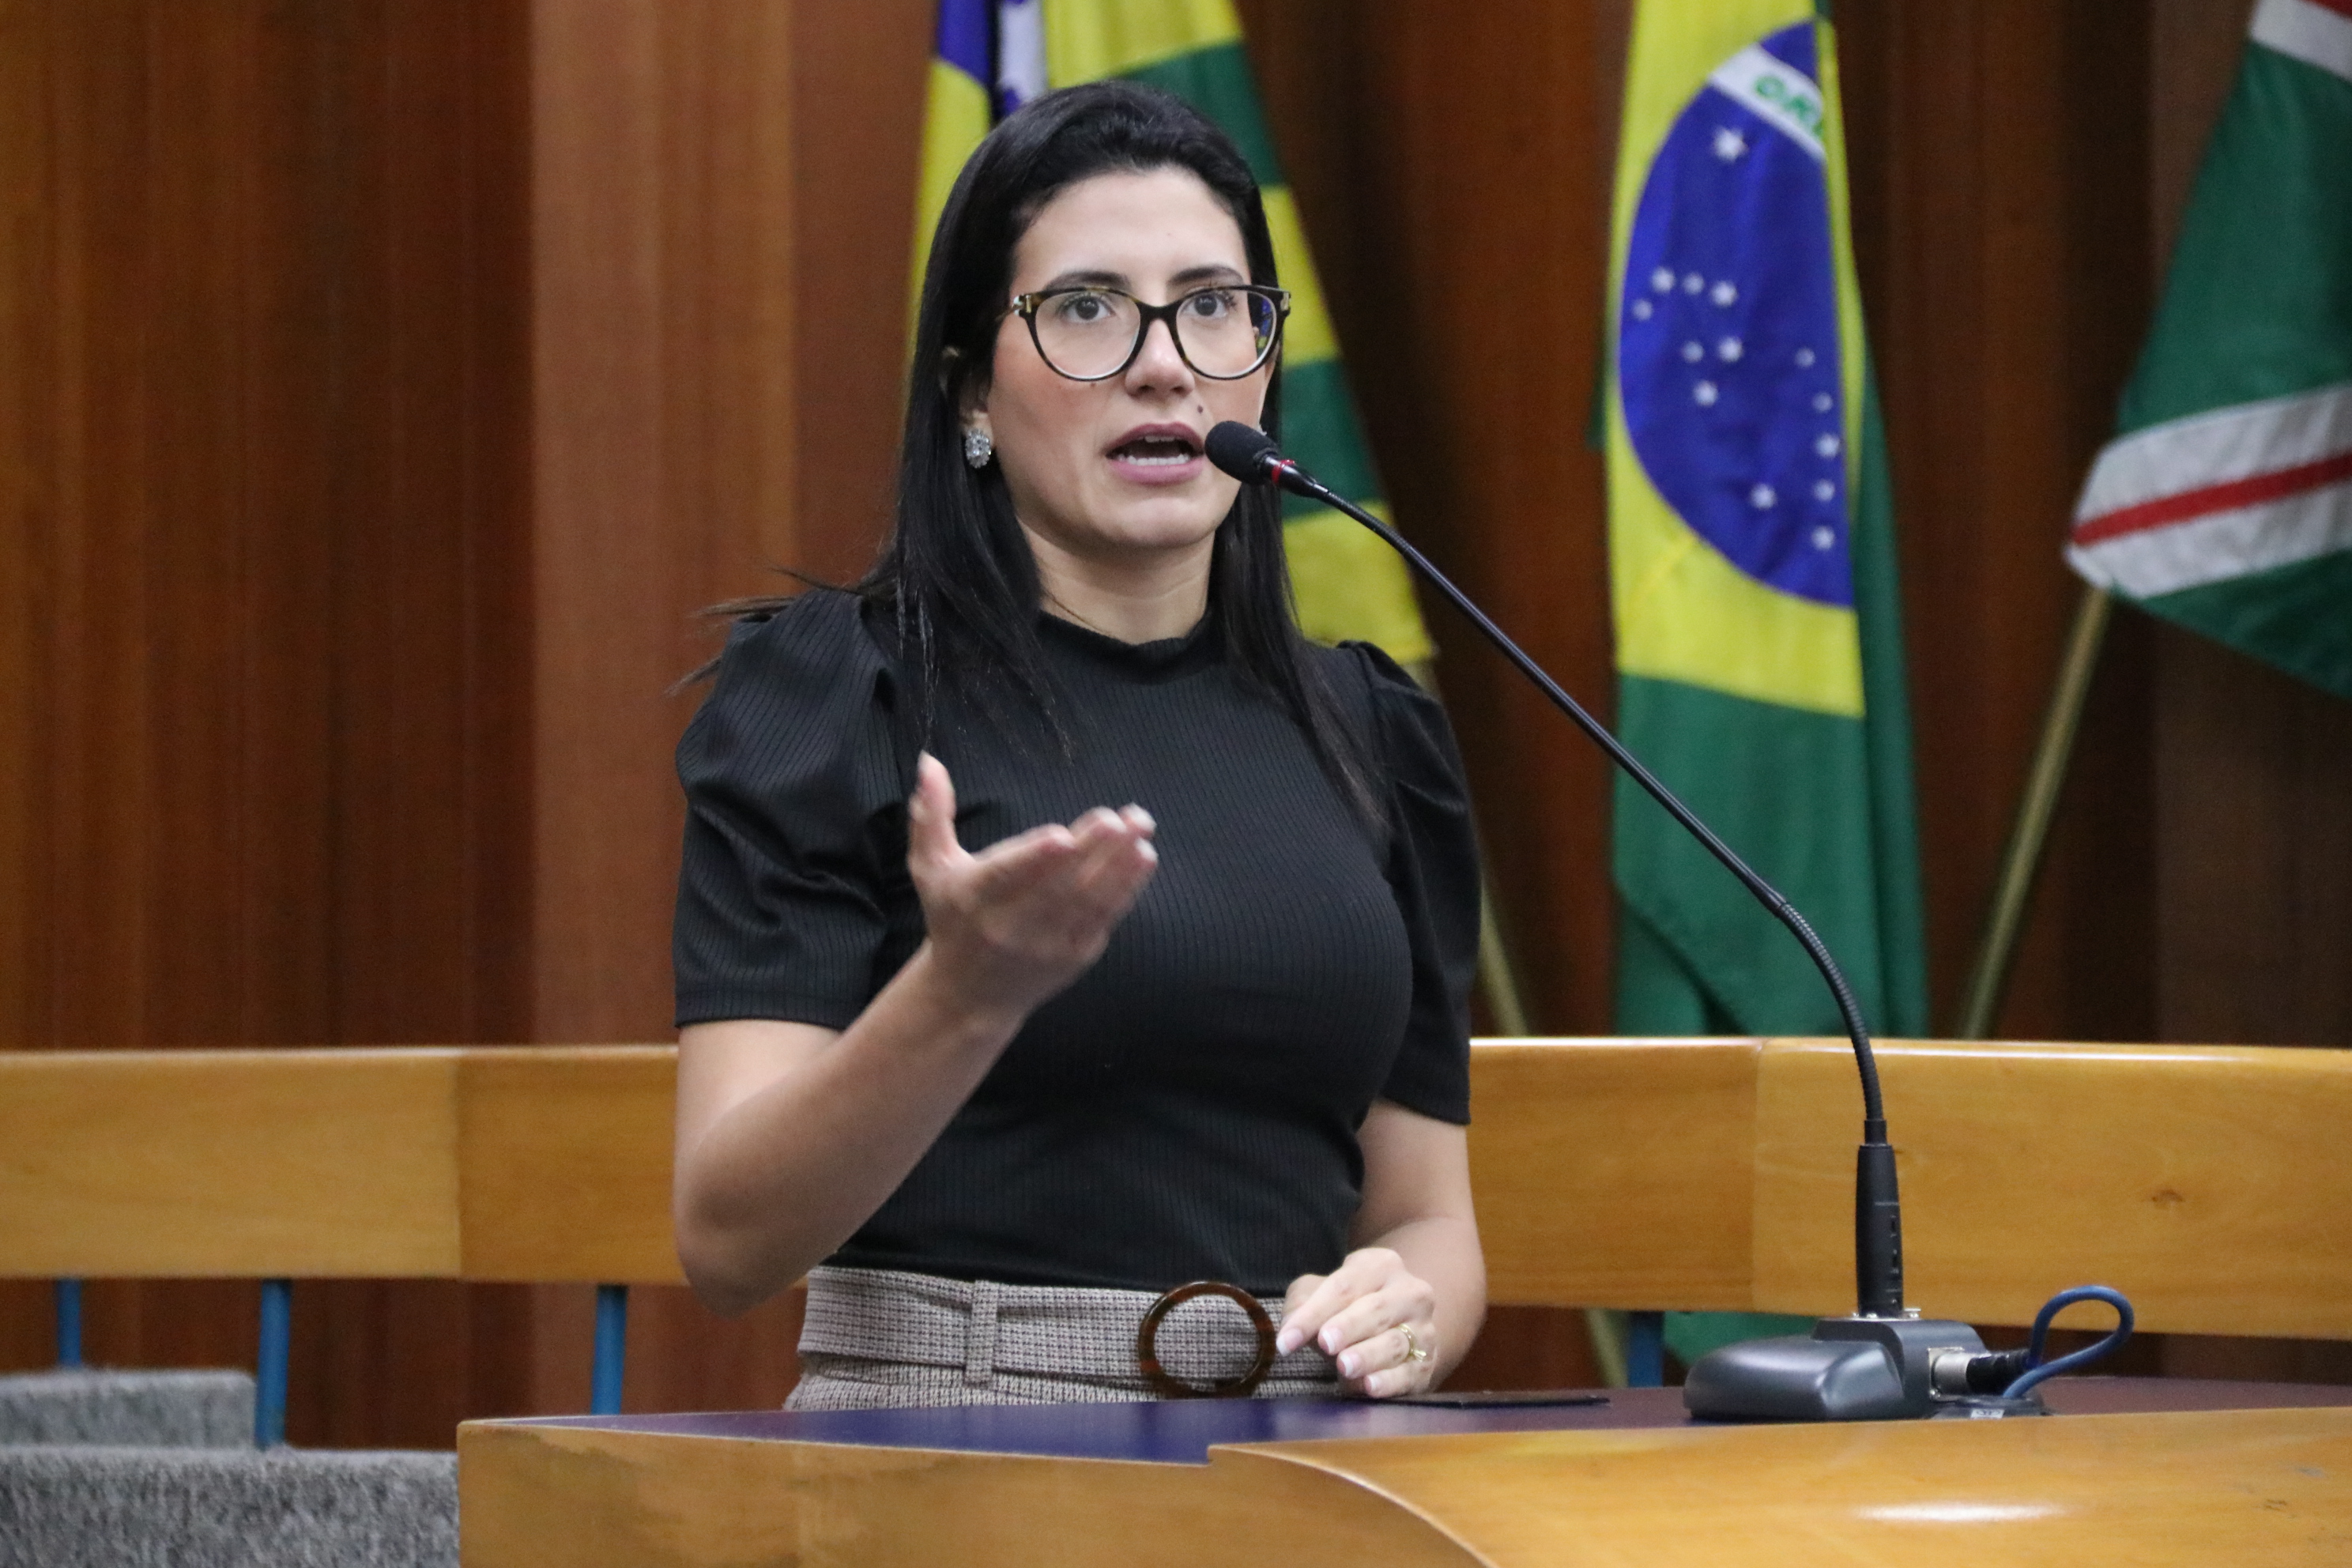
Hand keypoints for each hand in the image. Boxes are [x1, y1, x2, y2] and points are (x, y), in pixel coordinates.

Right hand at [906, 752, 1157, 1021]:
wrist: (970, 995)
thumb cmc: (952, 918)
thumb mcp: (930, 869)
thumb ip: (930, 816)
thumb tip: (929, 761)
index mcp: (975, 899)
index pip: (1007, 876)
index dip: (1035, 858)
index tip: (1061, 836)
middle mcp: (1011, 926)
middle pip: (1057, 886)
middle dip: (1091, 851)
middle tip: (1118, 818)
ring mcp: (1048, 944)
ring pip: (1088, 902)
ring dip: (1119, 865)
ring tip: (1140, 829)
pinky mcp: (1075, 955)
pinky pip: (1105, 918)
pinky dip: (1127, 888)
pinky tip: (1143, 857)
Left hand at [1277, 1247, 1438, 1397]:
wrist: (1394, 1327)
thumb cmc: (1347, 1307)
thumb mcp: (1320, 1293)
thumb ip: (1302, 1303)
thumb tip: (1292, 1328)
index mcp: (1381, 1266)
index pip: (1345, 1286)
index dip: (1314, 1312)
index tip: (1287, 1340)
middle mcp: (1409, 1293)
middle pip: (1375, 1309)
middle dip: (1348, 1326)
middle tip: (1325, 1343)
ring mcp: (1423, 1329)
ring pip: (1395, 1342)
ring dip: (1368, 1355)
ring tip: (1344, 1366)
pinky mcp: (1426, 1363)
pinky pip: (1410, 1373)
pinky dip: (1389, 1381)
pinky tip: (1370, 1386)